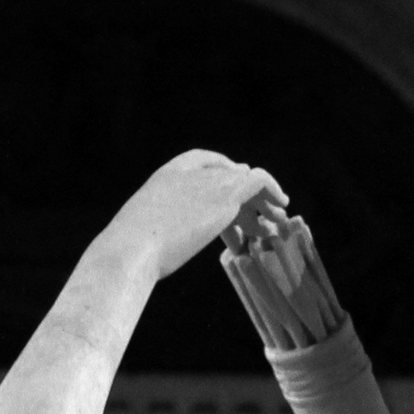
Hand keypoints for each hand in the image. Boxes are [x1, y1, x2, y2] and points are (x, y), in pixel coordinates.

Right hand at [108, 150, 286, 281]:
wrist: (133, 247)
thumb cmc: (131, 252)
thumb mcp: (144, 232)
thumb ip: (160, 228)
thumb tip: (160, 248)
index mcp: (166, 175)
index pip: (199, 162)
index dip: (220, 175)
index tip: (232, 198)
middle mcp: (189, 171)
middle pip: (226, 175)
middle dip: (244, 197)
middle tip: (259, 220)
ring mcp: (207, 180)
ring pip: (245, 181)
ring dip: (262, 202)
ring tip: (275, 224)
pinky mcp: (226, 193)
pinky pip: (258, 181)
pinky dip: (273, 191)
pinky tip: (282, 206)